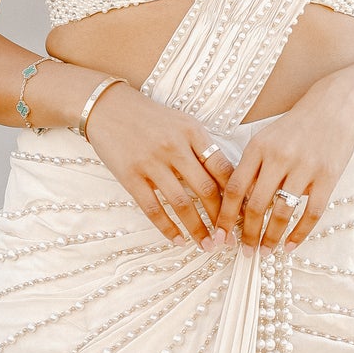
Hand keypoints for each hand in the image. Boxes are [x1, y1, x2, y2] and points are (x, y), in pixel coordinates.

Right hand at [83, 83, 234, 247]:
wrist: (109, 107)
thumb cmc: (150, 117)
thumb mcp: (182, 123)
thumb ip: (202, 147)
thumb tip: (226, 181)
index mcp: (192, 132)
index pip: (222, 168)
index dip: (236, 194)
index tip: (244, 213)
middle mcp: (175, 146)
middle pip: (206, 189)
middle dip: (221, 218)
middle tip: (228, 238)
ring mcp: (152, 162)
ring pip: (182, 203)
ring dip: (198, 229)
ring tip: (207, 245)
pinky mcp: (131, 176)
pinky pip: (153, 209)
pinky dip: (168, 228)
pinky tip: (178, 240)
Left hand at [217, 74, 353, 252]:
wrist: (334, 105)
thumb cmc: (296, 125)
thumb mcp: (267, 138)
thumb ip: (253, 167)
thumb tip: (238, 206)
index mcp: (258, 147)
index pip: (235, 188)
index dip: (225, 216)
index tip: (220, 237)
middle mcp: (279, 157)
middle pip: (256, 205)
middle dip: (248, 234)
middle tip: (245, 251)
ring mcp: (304, 167)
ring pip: (283, 212)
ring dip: (272, 237)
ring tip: (266, 251)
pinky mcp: (328, 176)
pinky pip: (311, 213)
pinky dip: (299, 234)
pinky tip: (291, 246)